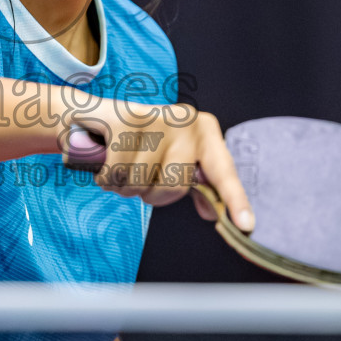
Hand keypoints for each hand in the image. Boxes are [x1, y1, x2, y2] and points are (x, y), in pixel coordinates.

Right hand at [63, 102, 255, 231]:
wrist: (94, 114)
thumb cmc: (138, 142)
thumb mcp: (169, 159)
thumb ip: (192, 183)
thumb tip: (212, 212)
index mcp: (204, 131)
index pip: (223, 171)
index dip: (235, 200)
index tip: (246, 226)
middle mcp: (185, 121)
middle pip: (174, 186)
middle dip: (150, 194)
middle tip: (139, 179)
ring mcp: (157, 117)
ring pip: (142, 183)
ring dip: (124, 187)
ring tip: (121, 167)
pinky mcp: (127, 119)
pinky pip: (117, 173)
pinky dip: (106, 179)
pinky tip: (105, 165)